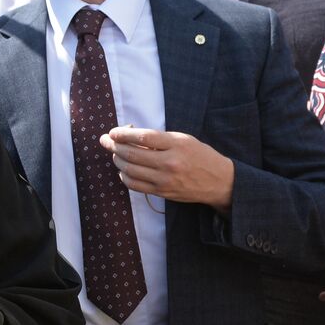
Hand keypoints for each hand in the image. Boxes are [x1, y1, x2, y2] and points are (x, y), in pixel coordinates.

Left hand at [99, 126, 234, 213]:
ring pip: (130, 170)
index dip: (124, 134)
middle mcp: (169, 162)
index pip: (143, 136)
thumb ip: (160, 138)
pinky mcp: (162, 192)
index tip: (113, 132)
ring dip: (117, 160)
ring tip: (115, 154)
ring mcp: (165, 179)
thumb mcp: (184, 140)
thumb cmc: (200, 156)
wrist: (219, 181)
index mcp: (176, 144)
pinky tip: (124, 170)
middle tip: (105, 141)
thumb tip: (131, 136)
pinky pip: (135, 185)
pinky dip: (124, 176)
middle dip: (114, 146)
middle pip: (132, 154)